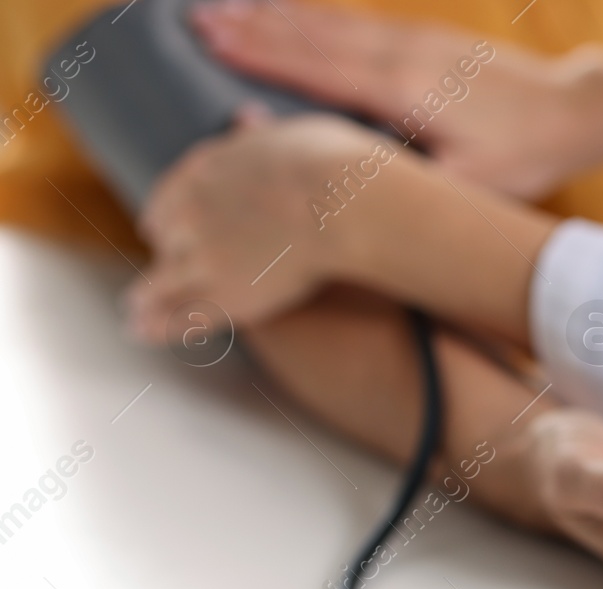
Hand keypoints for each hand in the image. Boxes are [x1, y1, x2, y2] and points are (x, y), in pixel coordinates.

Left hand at [127, 110, 400, 339]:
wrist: (344, 204)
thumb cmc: (333, 166)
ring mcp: (205, 257)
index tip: (161, 230)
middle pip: (166, 242)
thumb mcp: (290, 134)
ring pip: (162, 283)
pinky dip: (162, 326)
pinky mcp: (228, 296)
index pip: (170, 199)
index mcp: (205, 171)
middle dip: (166, 257)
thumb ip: (262, 134)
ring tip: (135, 315)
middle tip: (159, 275)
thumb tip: (246, 116)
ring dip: (147, 299)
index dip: (167, 218)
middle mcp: (192, 213)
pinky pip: (185, 317)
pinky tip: (144, 333)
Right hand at [190, 1, 594, 198]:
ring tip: (226, 7)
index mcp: (404, 91)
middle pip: (314, 36)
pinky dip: (318, 17)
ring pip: (333, 24)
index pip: (317, 67)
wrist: (573, 113)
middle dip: (253, 27)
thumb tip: (340, 165)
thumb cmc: (521, 159)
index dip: (260, 54)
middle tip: (194, 19)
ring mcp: (415, 42)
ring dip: (278, 16)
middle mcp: (402, 55)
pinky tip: (294, 13)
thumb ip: (398, 171)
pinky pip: (359, 24)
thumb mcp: (461, 182)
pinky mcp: (428, 41)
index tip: (210, 41)